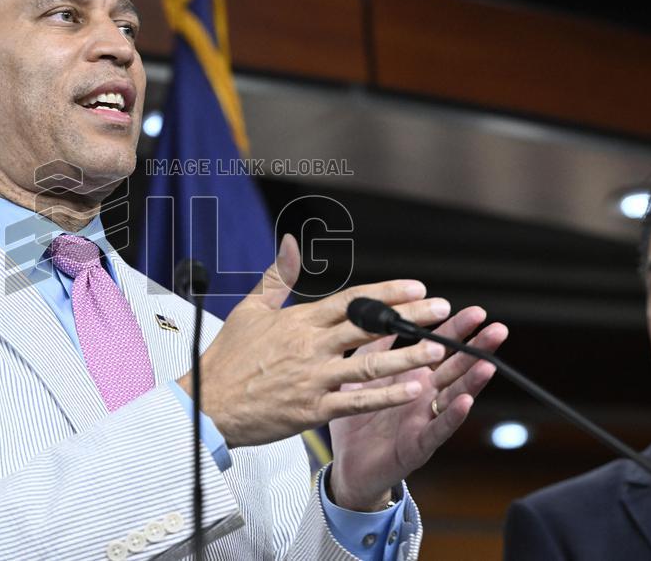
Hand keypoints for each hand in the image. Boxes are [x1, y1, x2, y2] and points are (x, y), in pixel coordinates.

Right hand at [177, 234, 451, 447]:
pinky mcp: (312, 409)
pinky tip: (414, 390)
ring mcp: (313, 378)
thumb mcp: (251, 309)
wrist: (208, 402)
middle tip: (442, 311)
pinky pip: (357, 400)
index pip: (352, 300)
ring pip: (369, 364)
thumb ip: (277, 275)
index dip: (387, 293)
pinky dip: (387, 395)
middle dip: (409, 317)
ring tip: (437, 349)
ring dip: (406, 355)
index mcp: (299, 321)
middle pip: (368, 327)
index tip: (417, 287)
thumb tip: (290, 242)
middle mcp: (310, 346)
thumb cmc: (229, 357)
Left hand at [327, 306, 507, 510]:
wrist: (347, 464)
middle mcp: (425, 396)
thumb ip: (374, 348)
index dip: (457, 330)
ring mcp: (425, 420)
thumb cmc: (357, 420)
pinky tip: (465, 402)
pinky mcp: (418, 445)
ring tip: (488, 362)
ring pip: (454, 396)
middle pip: (455, 368)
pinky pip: (438, 429)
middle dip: (476, 349)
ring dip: (473, 380)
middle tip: (497, 329)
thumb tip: (382, 314)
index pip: (440, 348)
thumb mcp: (362, 376)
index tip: (476, 312)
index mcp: (413, 376)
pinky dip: (452, 416)